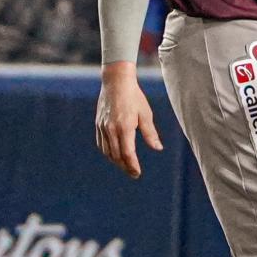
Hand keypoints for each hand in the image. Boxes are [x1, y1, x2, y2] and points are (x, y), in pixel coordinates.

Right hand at [95, 64, 161, 179]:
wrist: (115, 82)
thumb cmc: (134, 97)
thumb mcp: (146, 114)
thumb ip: (151, 133)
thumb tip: (158, 148)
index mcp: (125, 127)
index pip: (127, 152)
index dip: (132, 165)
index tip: (137, 173)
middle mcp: (111, 129)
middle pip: (116, 155)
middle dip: (125, 166)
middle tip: (134, 173)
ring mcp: (103, 127)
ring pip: (107, 151)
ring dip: (116, 161)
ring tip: (126, 165)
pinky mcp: (98, 124)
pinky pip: (101, 144)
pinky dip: (108, 152)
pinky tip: (115, 155)